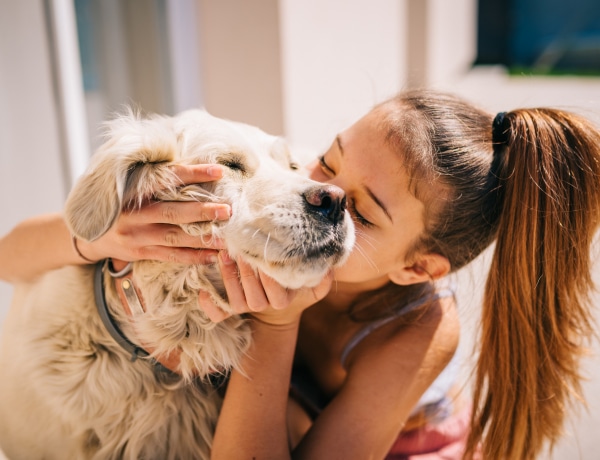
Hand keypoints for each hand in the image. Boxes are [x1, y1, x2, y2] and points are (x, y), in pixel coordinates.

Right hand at [75, 164, 230, 264]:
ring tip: (227, 238)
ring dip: (203, 238)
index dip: (193, 174)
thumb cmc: (118, 202)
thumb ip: (154, 177)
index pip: (167, 179)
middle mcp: (135, 214)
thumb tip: (192, 162)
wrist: (85, 233)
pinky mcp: (140, 253)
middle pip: (174, 212)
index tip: (218, 171)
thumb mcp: (128, 184)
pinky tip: (213, 256)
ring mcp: (137, 236)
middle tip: (228, 209)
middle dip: (203, 211)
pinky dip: (193, 257)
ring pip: (175, 238)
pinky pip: (171, 256)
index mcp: (133, 190)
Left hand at [199, 251, 332, 325]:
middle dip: (245, 272)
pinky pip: (218, 314)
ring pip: (236, 300)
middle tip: (238, 248)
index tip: (262, 255)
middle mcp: (264, 305)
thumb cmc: (293, 285)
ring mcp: (246, 308)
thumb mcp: (313, 284)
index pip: (276, 291)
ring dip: (228, 278)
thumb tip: (330, 263)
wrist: (276, 308)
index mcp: (282, 299)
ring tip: (224, 254)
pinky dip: (210, 305)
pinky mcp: (230, 309)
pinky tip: (203, 291)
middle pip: (253, 295)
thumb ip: (323, 276)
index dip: (267, 275)